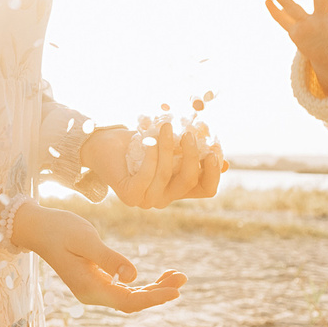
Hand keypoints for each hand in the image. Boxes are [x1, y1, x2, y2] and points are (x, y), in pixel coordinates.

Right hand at [15, 202, 184, 313]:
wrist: (36, 228)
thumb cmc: (60, 229)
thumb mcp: (86, 240)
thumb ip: (109, 259)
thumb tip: (133, 276)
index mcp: (90, 289)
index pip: (129, 301)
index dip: (154, 298)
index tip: (176, 291)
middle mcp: (93, 295)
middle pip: (133, 301)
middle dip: (160, 292)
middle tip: (184, 278)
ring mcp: (94, 290)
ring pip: (131, 296)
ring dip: (155, 288)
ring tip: (178, 276)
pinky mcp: (96, 281)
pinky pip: (125, 289)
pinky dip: (144, 284)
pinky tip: (160, 277)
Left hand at [97, 117, 225, 208]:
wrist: (102, 144)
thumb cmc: (138, 143)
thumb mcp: (171, 146)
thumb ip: (193, 154)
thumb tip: (224, 163)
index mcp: (178, 188)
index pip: (206, 189)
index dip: (214, 172)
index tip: (213, 151)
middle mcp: (164, 198)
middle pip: (189, 180)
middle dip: (192, 155)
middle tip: (189, 133)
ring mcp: (146, 200)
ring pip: (168, 174)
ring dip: (169, 147)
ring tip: (166, 127)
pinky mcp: (130, 195)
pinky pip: (148, 174)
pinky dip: (152, 154)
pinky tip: (150, 138)